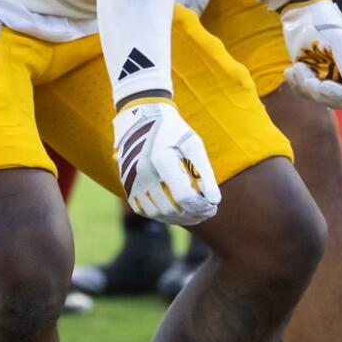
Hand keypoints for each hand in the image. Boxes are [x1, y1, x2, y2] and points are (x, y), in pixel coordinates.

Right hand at [113, 98, 220, 226]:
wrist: (142, 121)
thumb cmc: (174, 133)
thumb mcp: (193, 145)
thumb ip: (204, 172)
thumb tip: (214, 201)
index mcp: (162, 159)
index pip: (185, 196)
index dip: (202, 206)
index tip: (213, 206)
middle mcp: (144, 172)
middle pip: (172, 209)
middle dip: (194, 215)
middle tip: (207, 212)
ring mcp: (132, 181)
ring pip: (158, 214)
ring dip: (179, 219)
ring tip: (195, 214)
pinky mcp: (127, 186)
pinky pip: (145, 211)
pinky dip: (162, 215)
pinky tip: (177, 211)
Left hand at [278, 0, 341, 106]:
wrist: (300, 13)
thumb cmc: (323, 22)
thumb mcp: (338, 40)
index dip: (338, 93)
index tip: (322, 84)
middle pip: (337, 100)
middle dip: (318, 92)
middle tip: (304, 75)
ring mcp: (326, 76)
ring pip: (318, 98)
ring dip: (303, 86)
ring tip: (295, 67)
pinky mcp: (310, 77)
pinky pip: (303, 92)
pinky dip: (295, 84)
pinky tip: (290, 70)